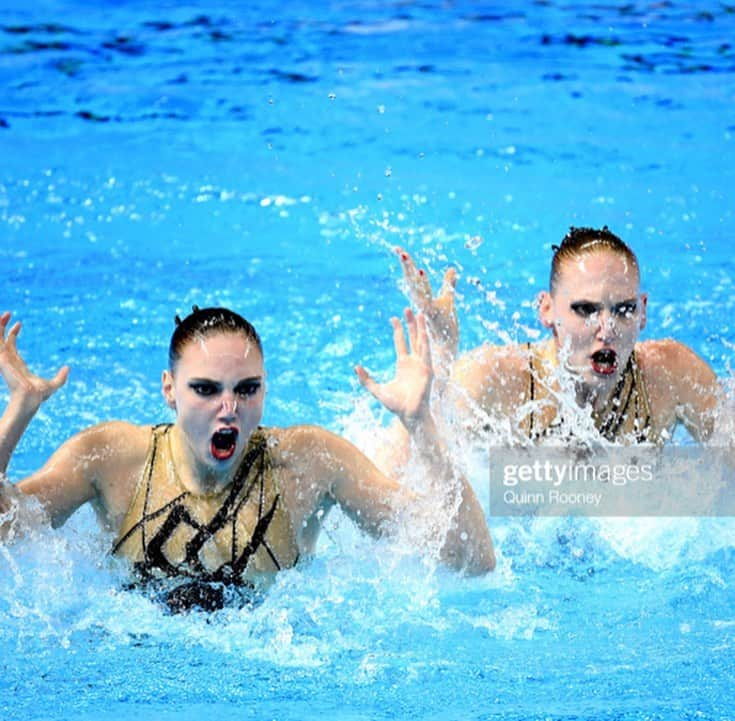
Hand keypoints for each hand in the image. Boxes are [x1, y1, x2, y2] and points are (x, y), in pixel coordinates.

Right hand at [0, 312, 68, 408]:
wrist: (31, 398)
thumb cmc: (39, 395)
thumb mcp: (54, 384)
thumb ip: (61, 377)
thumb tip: (67, 368)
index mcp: (17, 364)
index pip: (11, 345)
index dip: (13, 333)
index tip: (19, 323)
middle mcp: (8, 360)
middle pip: (1, 340)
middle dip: (2, 326)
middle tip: (9, 313)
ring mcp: (4, 359)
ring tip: (5, 313)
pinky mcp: (2, 359)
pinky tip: (2, 320)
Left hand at [355, 309, 431, 427]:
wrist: (409, 414)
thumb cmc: (396, 405)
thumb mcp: (377, 390)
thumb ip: (366, 379)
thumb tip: (355, 367)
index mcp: (404, 365)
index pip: (401, 342)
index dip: (398, 330)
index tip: (394, 318)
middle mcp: (414, 362)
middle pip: (413, 338)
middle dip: (411, 324)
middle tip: (408, 309)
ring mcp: (422, 365)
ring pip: (421, 341)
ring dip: (420, 327)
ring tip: (419, 313)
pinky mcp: (427, 369)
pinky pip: (426, 352)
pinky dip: (425, 341)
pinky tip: (424, 330)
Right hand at [396, 247, 457, 366]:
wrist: (445, 345)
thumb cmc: (445, 324)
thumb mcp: (448, 299)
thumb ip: (449, 283)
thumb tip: (452, 268)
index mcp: (422, 296)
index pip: (412, 276)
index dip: (407, 263)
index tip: (399, 249)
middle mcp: (421, 300)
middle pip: (411, 279)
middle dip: (405, 264)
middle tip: (398, 249)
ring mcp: (424, 306)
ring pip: (415, 286)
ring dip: (411, 271)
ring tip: (406, 256)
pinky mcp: (430, 312)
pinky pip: (425, 296)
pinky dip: (422, 285)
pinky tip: (420, 272)